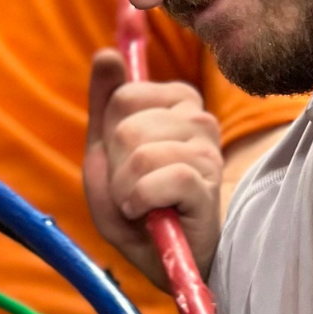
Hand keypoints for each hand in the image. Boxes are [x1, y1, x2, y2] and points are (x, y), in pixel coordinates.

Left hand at [86, 49, 224, 291]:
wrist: (167, 260)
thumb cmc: (137, 206)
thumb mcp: (106, 152)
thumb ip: (105, 103)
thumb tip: (105, 53)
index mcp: (177, 101)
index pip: (123, 97)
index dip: (110, 138)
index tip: (123, 163)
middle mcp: (198, 118)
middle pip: (127, 125)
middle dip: (116, 167)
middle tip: (132, 190)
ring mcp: (207, 150)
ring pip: (141, 153)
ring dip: (126, 190)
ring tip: (141, 205)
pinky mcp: (207, 182)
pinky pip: (160, 178)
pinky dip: (141, 201)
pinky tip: (149, 213)